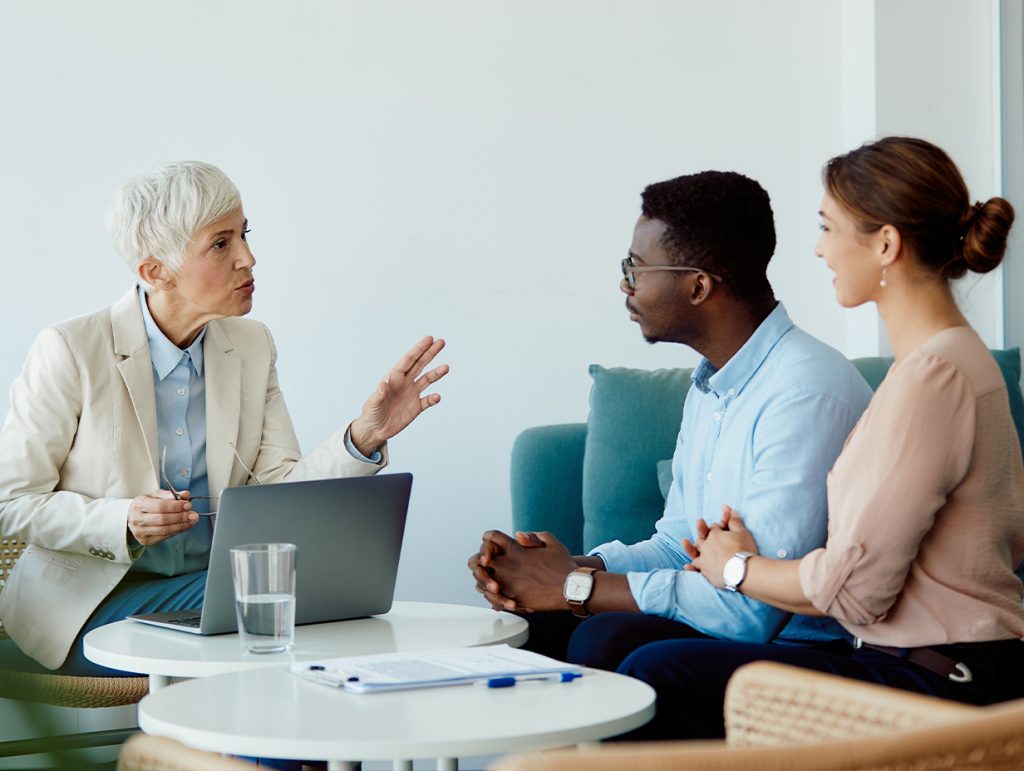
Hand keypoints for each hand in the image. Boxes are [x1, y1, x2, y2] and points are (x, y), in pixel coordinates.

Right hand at [127, 490, 197, 545]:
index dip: (176, 506)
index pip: (160, 506)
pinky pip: (165, 537)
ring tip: (192, 521)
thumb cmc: (147, 505)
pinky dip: (177, 531)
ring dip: (182, 525)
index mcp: (139, 504)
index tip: (188, 505)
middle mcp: (137, 519)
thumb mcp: (156, 495)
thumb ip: (171, 494)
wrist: (133, 517)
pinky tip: (185, 526)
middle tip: (193, 514)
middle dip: (181, 517)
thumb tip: (185, 494)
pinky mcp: (145, 540)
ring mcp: (140, 532)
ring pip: (165, 530)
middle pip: (163, 519)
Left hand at [350, 336, 448, 455]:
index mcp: (393, 377)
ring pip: (427, 380)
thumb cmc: (371, 414)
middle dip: (430, 353)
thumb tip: (384, 383)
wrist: (375, 430)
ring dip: (436, 373)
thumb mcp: (372, 404)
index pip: (408, 360)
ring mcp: (411, 394)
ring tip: (446, 367)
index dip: (418, 349)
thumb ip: (379, 394)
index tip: (429, 339)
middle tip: (441, 342)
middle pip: (420, 364)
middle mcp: (405, 383)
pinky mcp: (416, 407)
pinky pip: (428, 401)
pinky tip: (437, 397)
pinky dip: (433, 398)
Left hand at [480, 530, 575, 612]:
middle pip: (478, 561)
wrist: (572, 588)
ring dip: (485, 582)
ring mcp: (509, 583)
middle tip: (485, 565)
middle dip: (480, 562)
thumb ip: (532, 536)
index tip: (493, 545)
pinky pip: (493, 599)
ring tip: (492, 583)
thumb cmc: (564, 565)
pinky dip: (494, 598)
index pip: (490, 537)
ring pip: (482, 583)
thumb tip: (518, 536)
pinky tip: (501, 596)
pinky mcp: (513, 599)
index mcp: (516, 549)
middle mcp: (508, 565)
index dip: (489, 539)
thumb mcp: (551, 542)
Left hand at [687, 505, 758, 587]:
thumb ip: (735, 521)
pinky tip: (687, 566)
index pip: (714, 528)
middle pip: (702, 539)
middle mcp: (707, 546)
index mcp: (715, 535)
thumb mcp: (742, 532)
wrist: (740, 570)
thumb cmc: (743, 550)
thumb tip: (731, 510)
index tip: (719, 525)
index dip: (717, 527)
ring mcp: (704, 558)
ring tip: (685, 542)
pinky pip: (695, 569)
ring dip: (690, 548)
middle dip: (701, 534)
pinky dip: (691, 567)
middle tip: (699, 530)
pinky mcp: (705, 571)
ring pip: (695, 552)